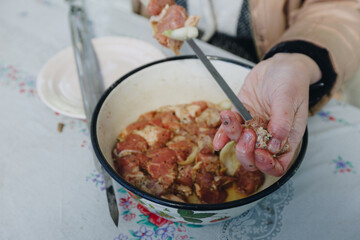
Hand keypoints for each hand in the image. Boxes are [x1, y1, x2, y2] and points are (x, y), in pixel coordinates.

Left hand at [213, 53, 320, 175]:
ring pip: (240, 144)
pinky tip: (217, 140)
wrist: (278, 65)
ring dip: (234, 137)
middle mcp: (268, 138)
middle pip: (254, 160)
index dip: (268, 166)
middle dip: (247, 153)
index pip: (278, 165)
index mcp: (286, 138)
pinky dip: (222, 135)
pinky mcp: (240, 117)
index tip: (260, 153)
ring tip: (232, 118)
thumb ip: (283, 121)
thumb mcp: (289, 98)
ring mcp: (253, 128)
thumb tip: (276, 143)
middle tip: (248, 135)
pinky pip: (229, 131)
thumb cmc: (291, 81)